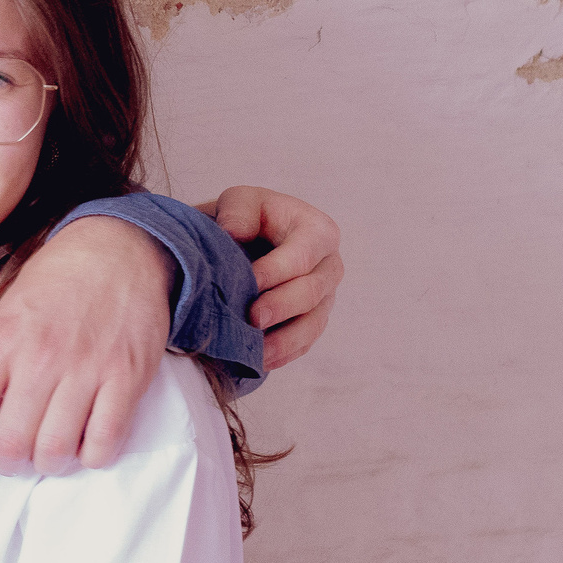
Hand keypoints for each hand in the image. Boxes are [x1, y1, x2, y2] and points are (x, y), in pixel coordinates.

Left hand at [0, 215, 173, 486]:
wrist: (119, 248)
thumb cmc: (56, 282)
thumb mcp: (7, 311)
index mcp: (3, 340)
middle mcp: (41, 358)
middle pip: (10, 444)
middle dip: (7, 462)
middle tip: (14, 455)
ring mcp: (87, 369)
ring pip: (55, 452)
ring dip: (48, 464)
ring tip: (50, 450)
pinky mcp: (127, 378)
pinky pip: (104, 444)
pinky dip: (91, 456)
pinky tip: (86, 442)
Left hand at [198, 186, 341, 368]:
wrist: (243, 242)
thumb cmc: (244, 217)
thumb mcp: (239, 200)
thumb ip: (238, 210)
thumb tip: (234, 233)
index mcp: (318, 231)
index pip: (303, 255)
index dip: (277, 271)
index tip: (249, 282)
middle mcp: (329, 266)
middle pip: (312, 292)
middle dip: (282, 307)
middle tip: (252, 319)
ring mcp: (325, 297)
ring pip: (313, 324)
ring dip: (285, 341)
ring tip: (256, 352)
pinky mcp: (313, 321)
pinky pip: (305, 343)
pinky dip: (284, 353)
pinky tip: (260, 362)